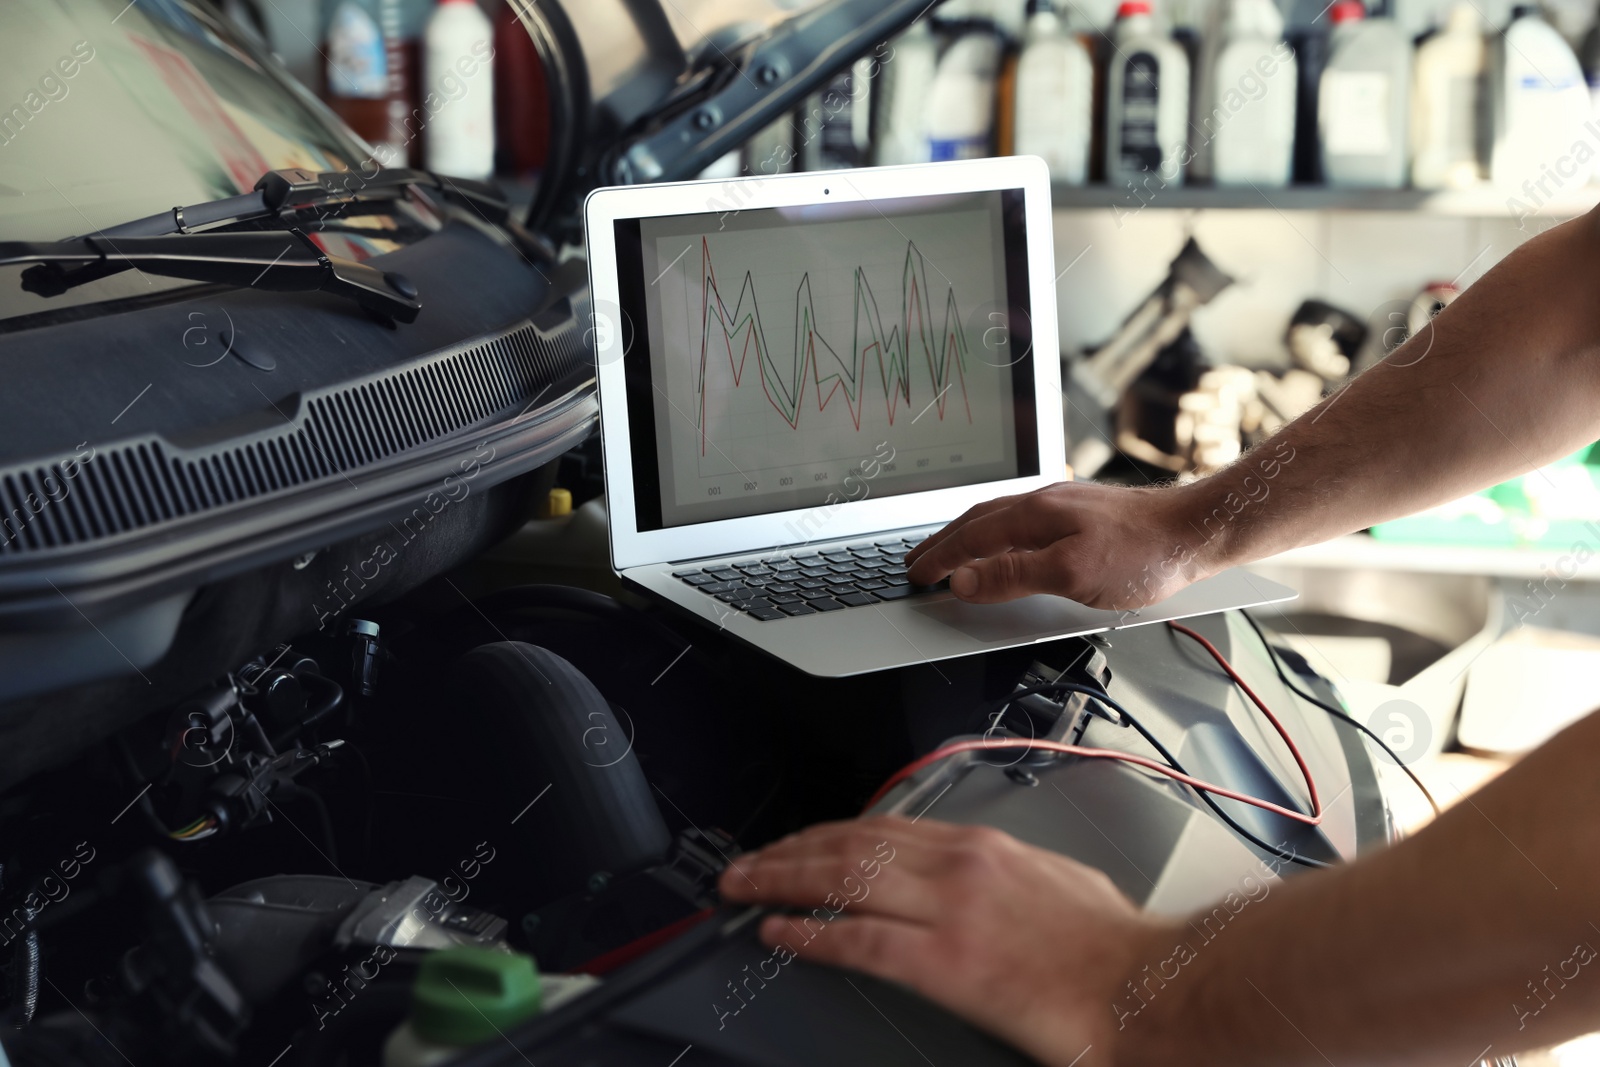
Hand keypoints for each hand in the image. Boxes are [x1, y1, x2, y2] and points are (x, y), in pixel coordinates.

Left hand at [717, 817, 1177, 1066]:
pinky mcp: (944, 963)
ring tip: (742, 888)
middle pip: (849, 846)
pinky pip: (858, 942)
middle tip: (746, 863)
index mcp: (982, 847)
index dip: (826, 834)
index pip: (881, 828)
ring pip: (841, 881)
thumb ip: (1005, 870)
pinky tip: (777, 933)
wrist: (1144, 986)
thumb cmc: (1112, 945)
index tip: (797, 843)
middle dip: (788, 852)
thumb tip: (979, 874)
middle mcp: (958, 867)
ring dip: (781, 882)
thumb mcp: (1057, 879)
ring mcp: (947, 911)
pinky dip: (808, 935)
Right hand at [905, 481, 1211, 607]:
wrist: (1195, 530)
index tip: (916, 576)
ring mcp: (1061, 504)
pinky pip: (1019, 519)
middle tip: (916, 562)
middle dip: (942, 543)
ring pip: (997, 517)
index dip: (939, 559)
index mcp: (1033, 515)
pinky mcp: (1079, 512)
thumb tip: (964, 581)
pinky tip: (1003, 541)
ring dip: (965, 536)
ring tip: (948, 552)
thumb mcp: (1071, 574)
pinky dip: (994, 532)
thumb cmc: (1142, 553)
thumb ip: (1012, 576)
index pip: (970, 538)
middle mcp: (1042, 502)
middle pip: (976, 522)